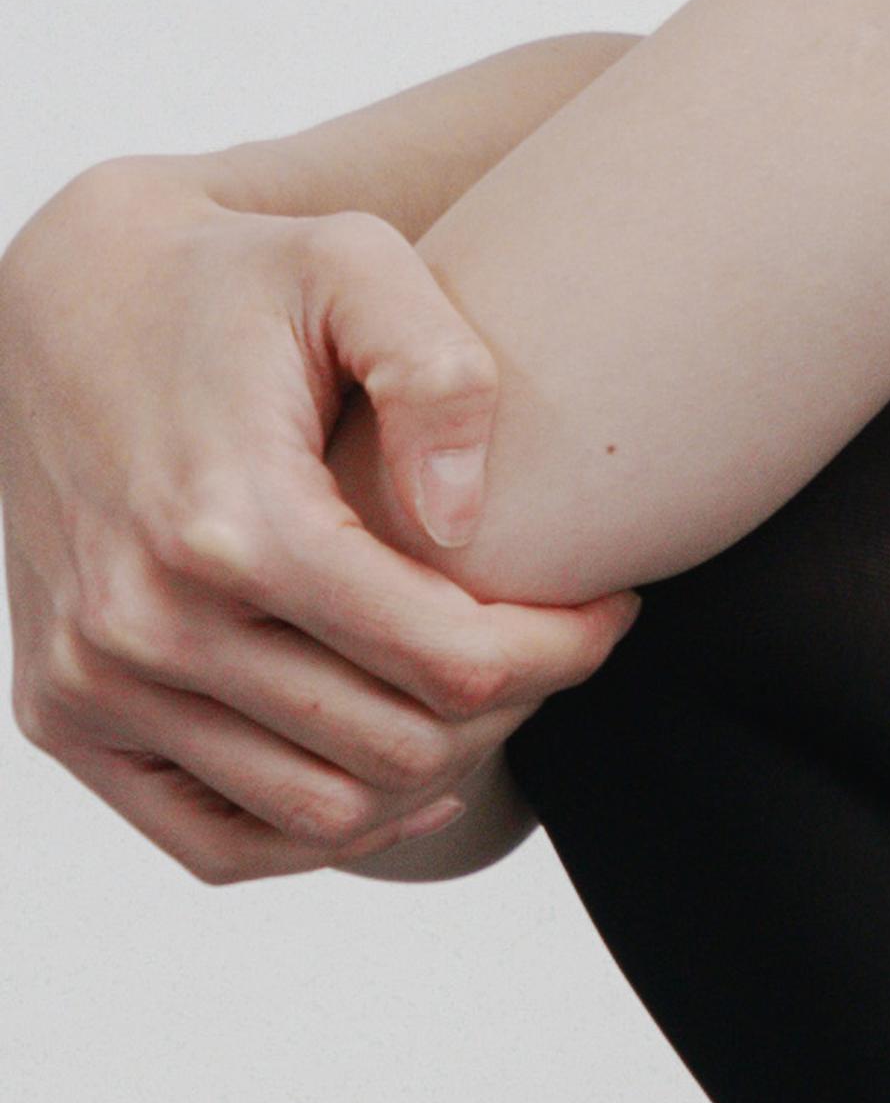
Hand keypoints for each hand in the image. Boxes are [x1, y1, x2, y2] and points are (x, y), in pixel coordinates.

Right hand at [0, 164, 633, 881]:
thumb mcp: (353, 259)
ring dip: (432, 770)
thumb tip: (466, 521)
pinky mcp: (62, 713)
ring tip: (483, 687)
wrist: (62, 303)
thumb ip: (437, 365)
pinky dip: (322, 830)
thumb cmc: (232, 278)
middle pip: (400, 747)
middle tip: (553, 640)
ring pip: (322, 813)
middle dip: (514, 704)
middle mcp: (145, 620)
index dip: (565, 648)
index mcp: (228, 520)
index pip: (452, 658)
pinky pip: (216, 843)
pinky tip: (396, 768)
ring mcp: (92, 679)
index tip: (615, 605)